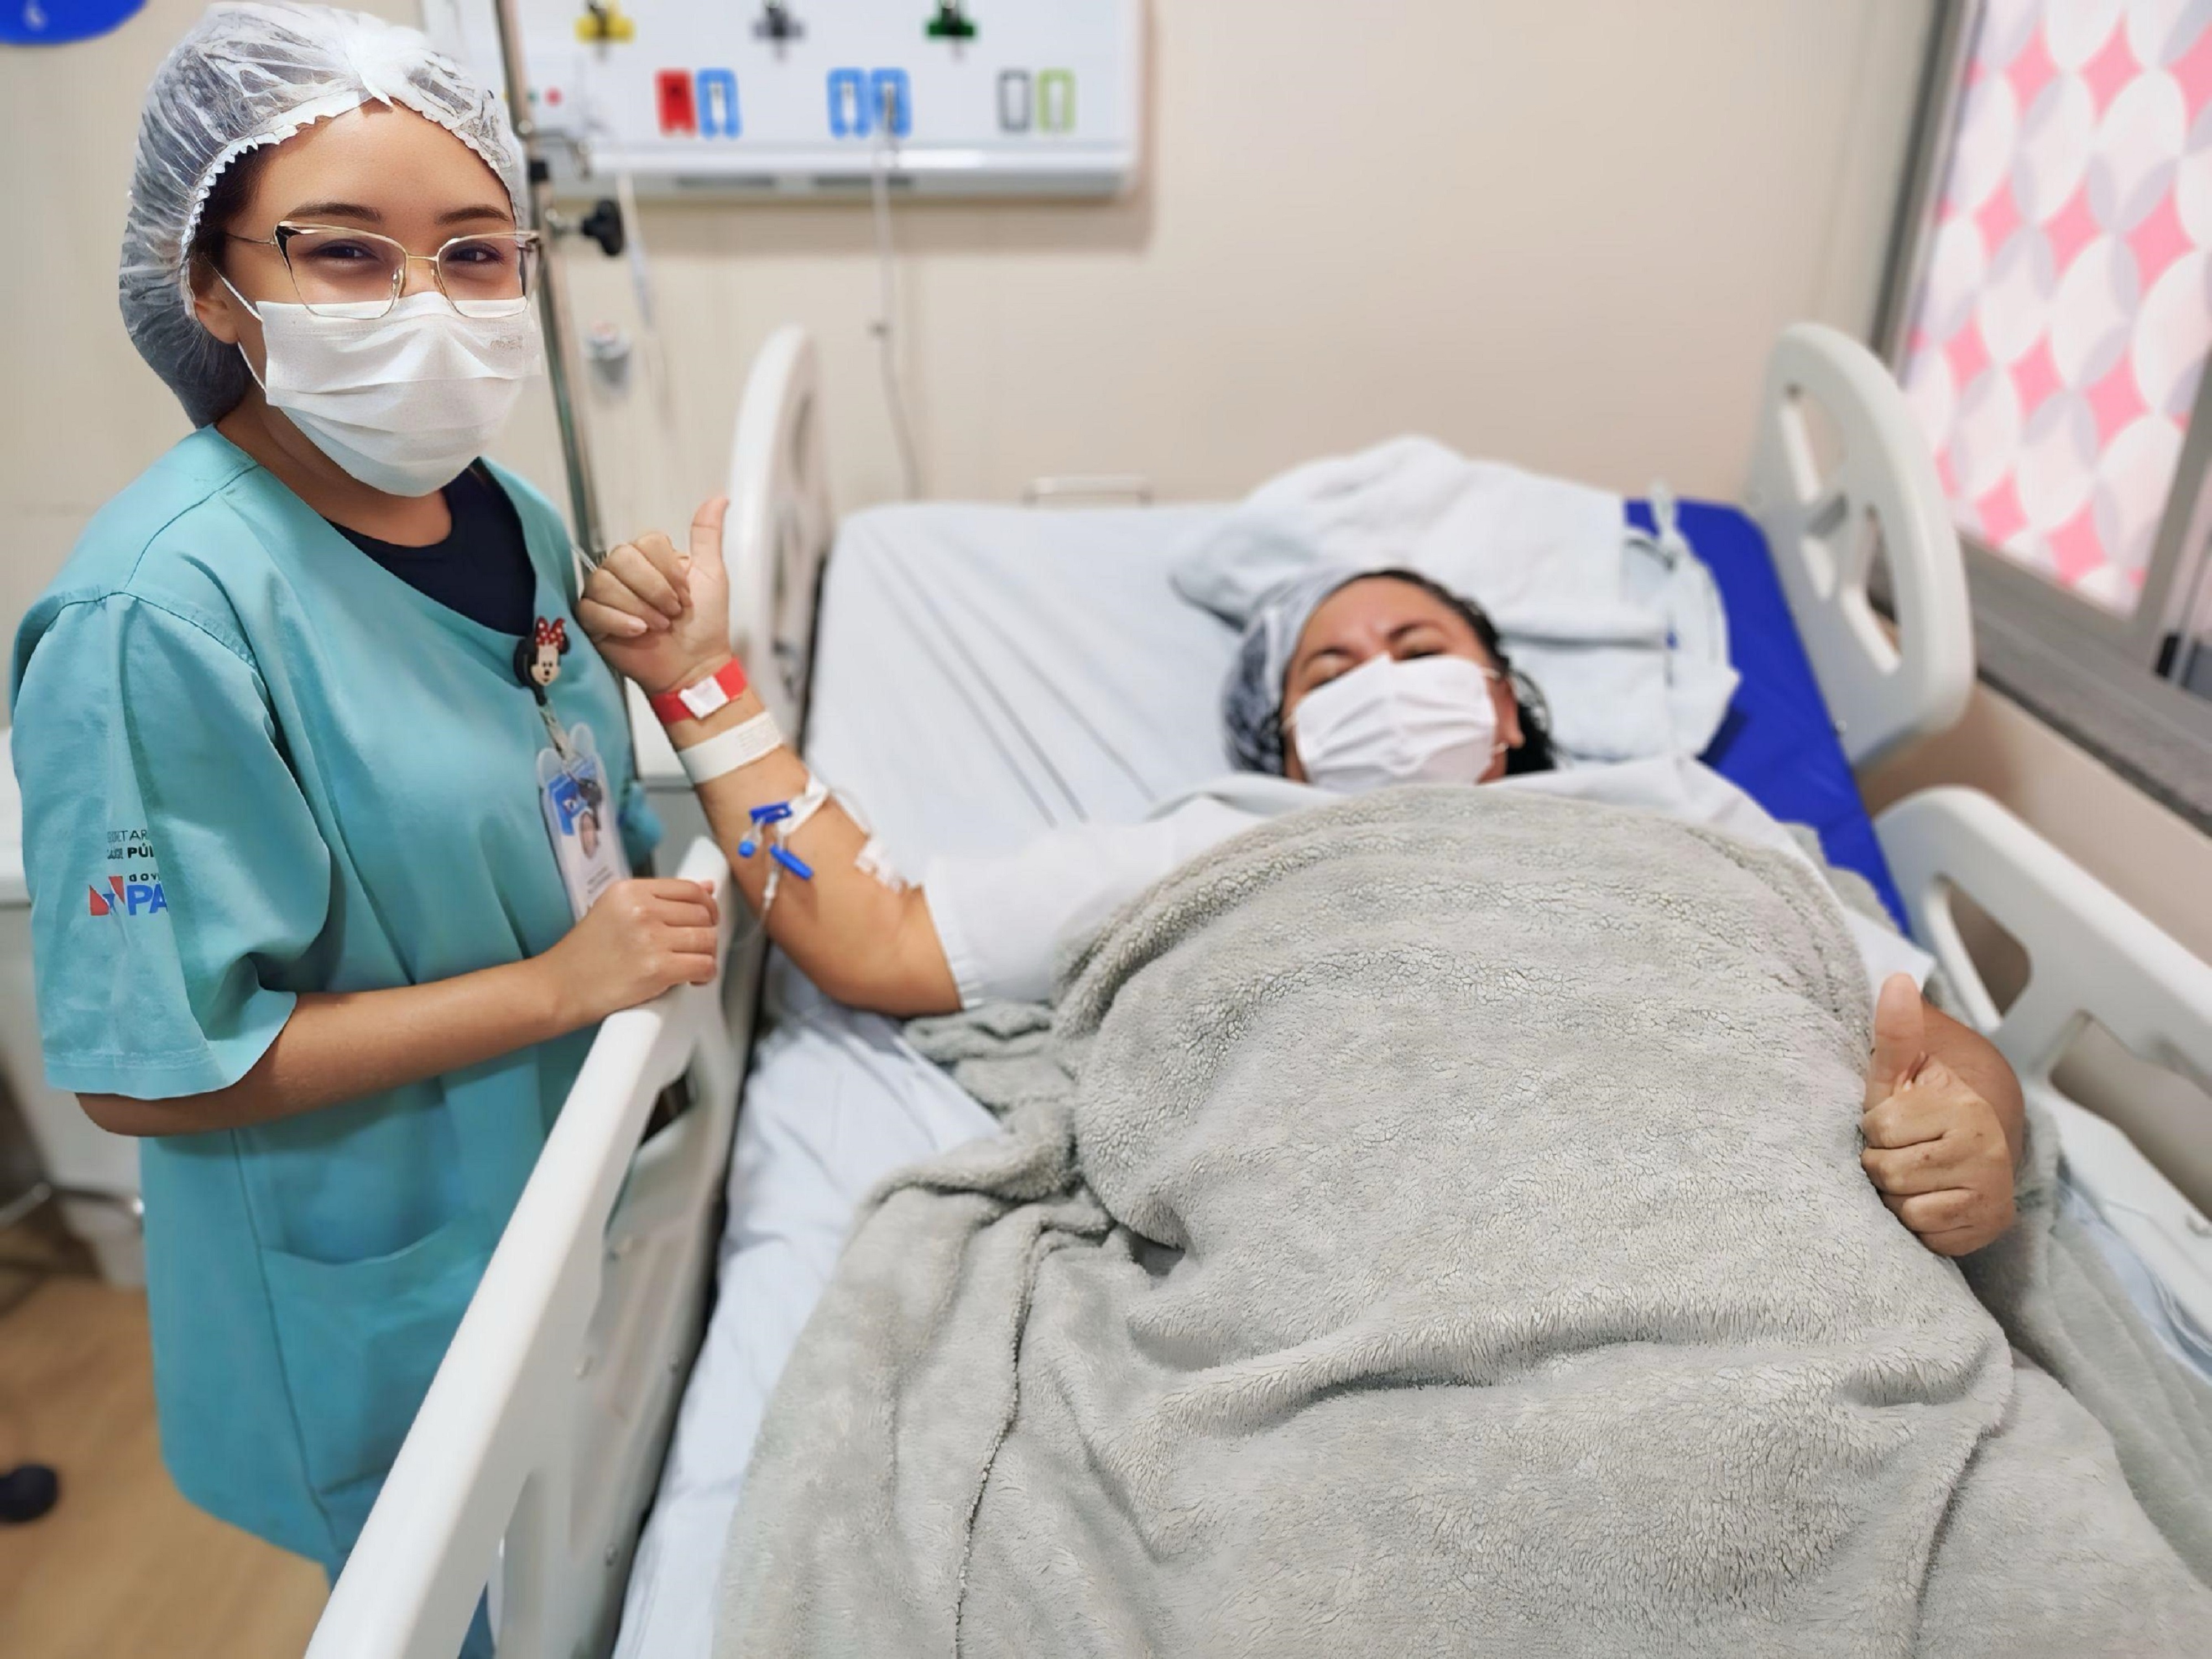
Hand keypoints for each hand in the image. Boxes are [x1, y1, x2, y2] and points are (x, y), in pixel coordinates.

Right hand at [536, 878, 721, 1027]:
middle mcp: (642, 909)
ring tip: (690, 965)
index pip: (689, 889)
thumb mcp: (615, 912)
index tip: (705, 920)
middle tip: (694, 948)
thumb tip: (707, 887)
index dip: (706, 906)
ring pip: (707, 940)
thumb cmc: (583, 956)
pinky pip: (704, 966)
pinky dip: (705, 975)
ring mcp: (650, 938)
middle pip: (702, 914)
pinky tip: (691, 979)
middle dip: (705, 933)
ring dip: (706, 955)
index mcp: (630, 890)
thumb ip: (660, 899)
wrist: (557, 988)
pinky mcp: (658, 968)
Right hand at [578, 496, 735, 695]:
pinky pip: (591, 608)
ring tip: (658, 626)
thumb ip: (707, 535)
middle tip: (672, 613)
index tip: (685, 594)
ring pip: (604, 583)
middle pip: (621, 558)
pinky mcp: (592, 620)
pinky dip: (618, 620)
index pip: (645, 542)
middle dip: (654, 589)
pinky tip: (638, 632)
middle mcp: (623, 571)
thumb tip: (718, 498)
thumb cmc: (704, 624)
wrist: (695, 666)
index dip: (667, 570)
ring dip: (639, 607)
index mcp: (649, 558)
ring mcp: (605, 595)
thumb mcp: (712, 574)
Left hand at [1859, 974, 2015, 1257]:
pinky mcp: (1989, 1226)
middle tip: (1902, 1151)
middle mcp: (1986, 1151)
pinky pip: (1925, 1236)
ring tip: (1914, 1175)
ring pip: (1905, 1210)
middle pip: (1888, 1174)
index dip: (1874, 1128)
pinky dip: (1918, 1224)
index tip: (1891, 1122)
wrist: (1976, 1140)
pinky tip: (1929, 1198)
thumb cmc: (1923, 1103)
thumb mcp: (1901, 1067)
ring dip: (1897, 1196)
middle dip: (1882, 1164)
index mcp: (1963, 1108)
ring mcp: (1991, 1192)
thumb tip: (1896, 979)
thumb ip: (1895, 1030)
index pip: (1879, 1132)